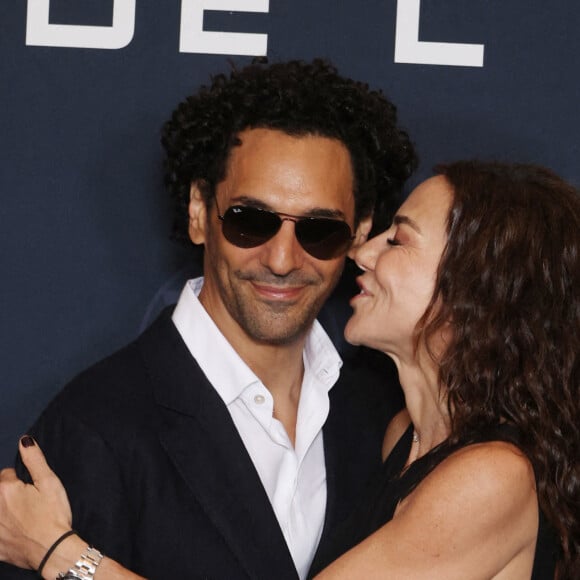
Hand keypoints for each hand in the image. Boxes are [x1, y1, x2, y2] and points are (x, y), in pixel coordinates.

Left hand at [0, 436, 72, 569]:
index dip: (19, 479)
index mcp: (6, 489)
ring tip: (23, 516)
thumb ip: (34, 460)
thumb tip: (24, 441)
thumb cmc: (53, 515)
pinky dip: (3, 530)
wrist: (53, 550)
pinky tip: (15, 531)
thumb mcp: (49, 482)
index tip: (30, 488)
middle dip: (9, 494)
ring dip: (5, 511)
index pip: (5, 475)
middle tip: (27, 503)